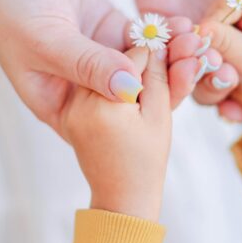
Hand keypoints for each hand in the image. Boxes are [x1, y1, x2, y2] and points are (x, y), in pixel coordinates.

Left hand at [62, 47, 171, 220]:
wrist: (120, 199)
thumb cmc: (146, 161)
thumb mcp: (158, 117)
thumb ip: (157, 78)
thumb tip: (157, 46)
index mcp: (106, 104)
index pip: (133, 58)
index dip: (155, 50)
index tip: (174, 43)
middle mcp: (81, 103)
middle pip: (113, 63)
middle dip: (137, 58)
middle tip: (162, 53)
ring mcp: (70, 109)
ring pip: (101, 73)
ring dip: (123, 70)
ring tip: (144, 71)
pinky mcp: (67, 115)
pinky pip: (90, 88)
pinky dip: (109, 84)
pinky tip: (129, 84)